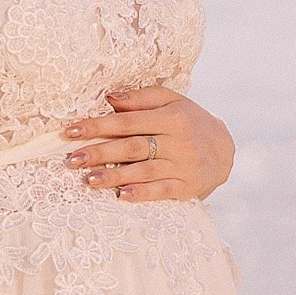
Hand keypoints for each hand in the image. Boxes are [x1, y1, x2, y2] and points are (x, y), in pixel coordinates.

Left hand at [60, 86, 233, 201]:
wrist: (224, 149)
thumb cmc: (188, 121)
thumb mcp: (171, 101)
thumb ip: (141, 98)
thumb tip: (109, 98)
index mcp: (172, 117)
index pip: (127, 122)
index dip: (97, 126)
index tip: (71, 131)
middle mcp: (179, 142)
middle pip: (132, 147)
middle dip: (99, 153)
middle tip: (71, 159)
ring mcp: (184, 166)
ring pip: (144, 171)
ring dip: (115, 176)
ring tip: (88, 179)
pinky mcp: (188, 187)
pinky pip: (162, 191)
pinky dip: (142, 194)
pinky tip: (122, 196)